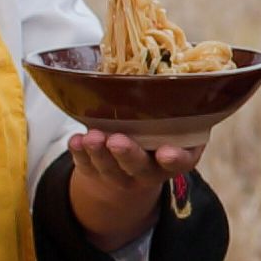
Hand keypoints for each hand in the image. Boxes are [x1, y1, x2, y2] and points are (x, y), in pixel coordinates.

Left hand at [63, 129, 194, 253]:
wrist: (125, 178)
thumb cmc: (153, 148)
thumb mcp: (172, 140)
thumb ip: (173, 126)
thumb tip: (184, 82)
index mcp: (170, 163)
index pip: (181, 164)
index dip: (175, 160)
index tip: (167, 153)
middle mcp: (145, 174)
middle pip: (139, 168)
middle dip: (128, 155)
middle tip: (118, 142)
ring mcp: (116, 177)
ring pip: (109, 168)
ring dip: (99, 153)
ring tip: (93, 138)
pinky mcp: (92, 173)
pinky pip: (84, 165)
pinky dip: (78, 154)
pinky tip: (75, 142)